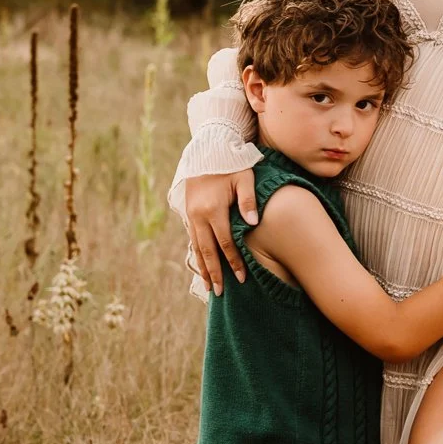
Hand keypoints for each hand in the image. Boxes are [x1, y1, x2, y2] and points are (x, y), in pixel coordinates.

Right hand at [185, 169, 257, 293]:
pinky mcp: (188, 213)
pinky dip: (196, 255)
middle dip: (214, 273)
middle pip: (207, 251)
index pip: (224, 242)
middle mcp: (199, 215)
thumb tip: (253, 222)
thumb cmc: (231, 164)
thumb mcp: (244, 177)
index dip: (233, 261)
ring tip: (208, 286)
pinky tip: (201, 266)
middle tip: (219, 292)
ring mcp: (191, 215)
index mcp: (213, 208)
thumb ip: (248, 200)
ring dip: (202, 268)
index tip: (241, 277)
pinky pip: (192, 239)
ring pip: (196, 247)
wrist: (207, 151)